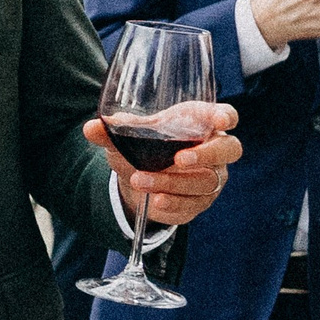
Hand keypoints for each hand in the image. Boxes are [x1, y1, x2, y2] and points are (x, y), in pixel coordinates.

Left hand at [86, 105, 241, 228]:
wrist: (138, 179)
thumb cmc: (143, 147)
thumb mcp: (128, 137)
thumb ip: (112, 132)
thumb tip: (92, 128)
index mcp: (200, 124)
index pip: (224, 115)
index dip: (225, 116)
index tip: (220, 119)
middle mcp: (214, 150)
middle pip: (228, 150)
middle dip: (205, 155)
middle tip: (179, 159)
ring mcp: (212, 177)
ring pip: (205, 181)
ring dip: (172, 182)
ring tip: (141, 180)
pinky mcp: (201, 201)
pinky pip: (194, 204)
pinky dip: (173, 203)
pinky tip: (156, 200)